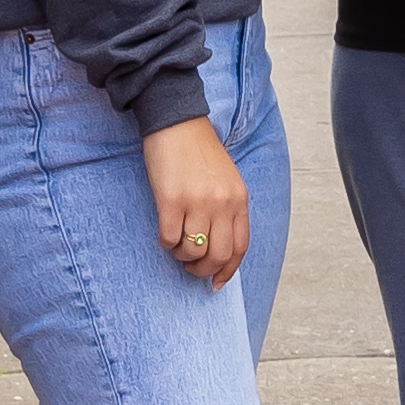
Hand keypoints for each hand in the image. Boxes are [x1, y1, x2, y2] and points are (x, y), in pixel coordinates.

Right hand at [139, 112, 253, 282]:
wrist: (177, 121)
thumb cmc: (199, 152)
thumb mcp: (226, 180)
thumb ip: (227, 210)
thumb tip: (218, 247)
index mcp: (239, 199)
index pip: (240, 247)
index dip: (228, 271)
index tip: (216, 283)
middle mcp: (222, 203)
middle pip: (218, 255)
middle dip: (203, 270)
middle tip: (190, 268)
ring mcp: (197, 201)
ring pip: (192, 251)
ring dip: (181, 256)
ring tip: (175, 245)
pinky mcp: (171, 199)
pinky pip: (168, 238)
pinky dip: (165, 243)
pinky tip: (164, 232)